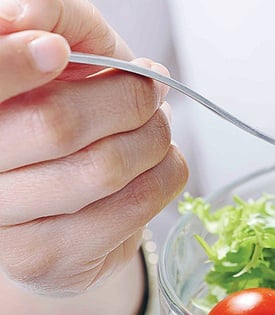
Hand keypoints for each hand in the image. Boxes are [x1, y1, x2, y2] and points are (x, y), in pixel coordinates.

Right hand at [0, 0, 187, 311]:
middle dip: (128, 99)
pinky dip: (166, 173)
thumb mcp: (67, 50)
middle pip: (58, 124)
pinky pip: (133, 205)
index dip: (16, 65)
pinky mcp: (45, 257)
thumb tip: (22, 15)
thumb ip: (53, 19)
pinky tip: (158, 162)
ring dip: (154, 137)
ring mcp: (5, 220)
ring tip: (158, 126)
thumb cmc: (72, 109)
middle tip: (151, 89)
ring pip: (104, 168)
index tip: (58, 53)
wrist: (76, 199)